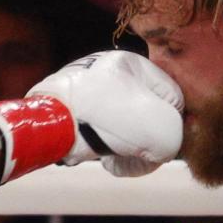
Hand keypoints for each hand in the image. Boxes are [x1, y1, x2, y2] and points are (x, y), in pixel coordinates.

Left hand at [0, 50, 183, 184]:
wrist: (46, 127)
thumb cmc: (104, 120)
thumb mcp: (161, 132)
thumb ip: (176, 139)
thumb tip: (161, 150)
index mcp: (133, 63)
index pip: (174, 99)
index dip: (173, 128)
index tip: (160, 146)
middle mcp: (109, 72)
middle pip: (148, 115)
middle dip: (145, 142)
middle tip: (134, 155)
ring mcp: (88, 91)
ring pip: (124, 128)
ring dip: (124, 150)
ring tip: (112, 158)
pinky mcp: (71, 112)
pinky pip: (99, 133)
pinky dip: (102, 149)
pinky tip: (98, 157)